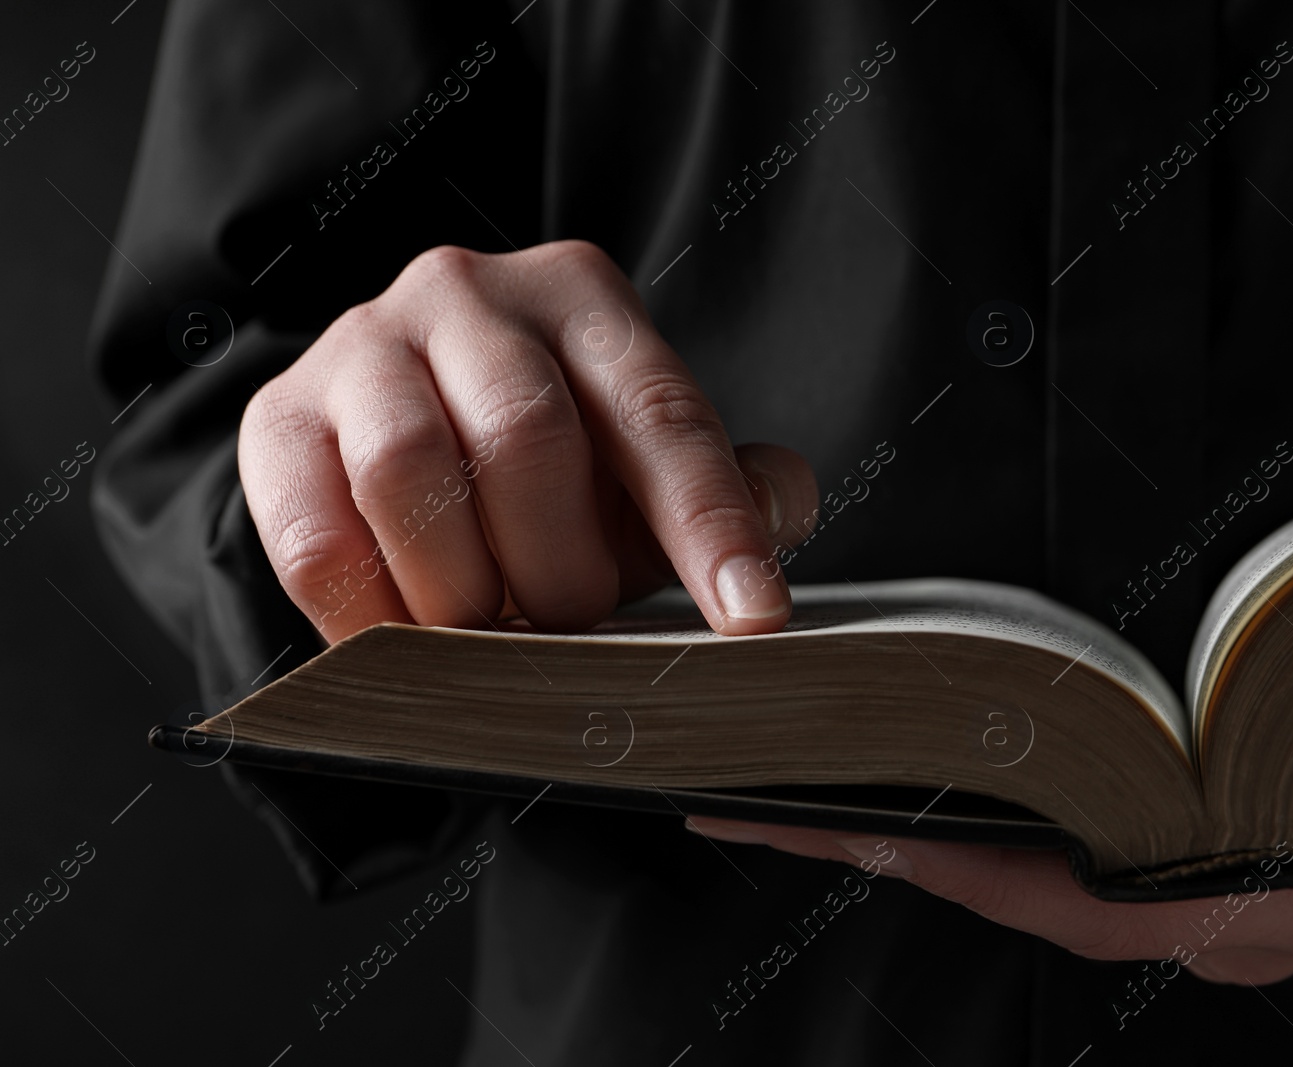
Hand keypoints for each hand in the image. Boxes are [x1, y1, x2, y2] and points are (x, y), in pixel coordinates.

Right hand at [240, 241, 816, 641]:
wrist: (400, 425)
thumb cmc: (552, 459)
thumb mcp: (641, 460)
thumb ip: (724, 485)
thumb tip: (783, 511)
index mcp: (582, 299)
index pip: (660, 415)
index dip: (708, 526)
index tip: (752, 617)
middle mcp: (469, 295)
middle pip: (525, 438)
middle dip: (561, 568)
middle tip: (573, 626)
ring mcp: (361, 345)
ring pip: (408, 473)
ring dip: (463, 589)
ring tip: (491, 631)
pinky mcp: (279, 419)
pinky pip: (317, 538)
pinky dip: (373, 616)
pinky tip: (412, 639)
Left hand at [688, 756, 1292, 983]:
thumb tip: (1216, 799)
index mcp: (1254, 909)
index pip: (1050, 886)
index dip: (929, 853)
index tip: (815, 816)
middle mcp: (1209, 907)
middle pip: (1009, 874)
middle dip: (876, 833)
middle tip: (752, 784)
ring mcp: (1209, 885)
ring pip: (1033, 857)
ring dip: (921, 813)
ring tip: (812, 764)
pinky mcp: (1223, 851)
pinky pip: (1082, 832)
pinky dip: (998, 800)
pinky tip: (945, 762)